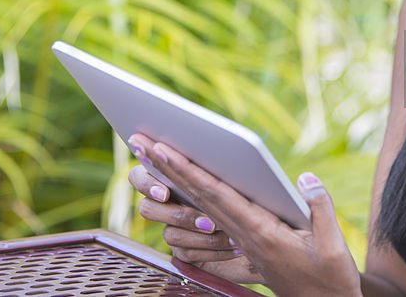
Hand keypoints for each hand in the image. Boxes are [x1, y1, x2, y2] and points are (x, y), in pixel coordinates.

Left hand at [128, 133, 361, 295]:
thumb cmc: (331, 276)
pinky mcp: (245, 254)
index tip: (163, 150)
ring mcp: (241, 248)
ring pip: (198, 214)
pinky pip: (208, 236)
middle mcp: (243, 239)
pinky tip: (174, 204)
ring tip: (151, 165)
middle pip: (197, 199)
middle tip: (141, 144)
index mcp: (261, 232)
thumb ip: (319, 206)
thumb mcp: (333, 242)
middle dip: (167, 170)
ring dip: (172, 191)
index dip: (188, 172)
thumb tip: (304, 178)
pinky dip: (186, 219)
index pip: (215, 196)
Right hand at [128, 156, 262, 283]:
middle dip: (175, 213)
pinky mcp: (185, 253)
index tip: (165, 192)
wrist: (265, 233)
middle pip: (147, 209)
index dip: (147, 183)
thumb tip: (208, 151)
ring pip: (170, 234)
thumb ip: (212, 164)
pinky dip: (212, 249)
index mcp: (173, 176)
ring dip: (200, 233)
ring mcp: (174, 230)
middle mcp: (168, 203)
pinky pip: (187, 254)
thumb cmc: (252, 196)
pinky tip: (234, 246)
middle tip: (206, 220)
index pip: (140, 176)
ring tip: (224, 228)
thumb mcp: (233, 175)